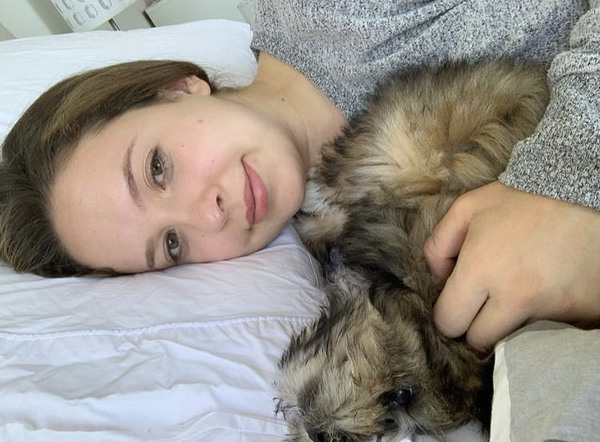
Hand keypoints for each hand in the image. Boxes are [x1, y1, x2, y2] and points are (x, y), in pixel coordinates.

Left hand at [425, 181, 599, 350]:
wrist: (587, 194)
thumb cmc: (524, 198)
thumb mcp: (468, 207)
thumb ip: (439, 244)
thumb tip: (437, 278)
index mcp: (480, 269)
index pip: (449, 322)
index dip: (448, 316)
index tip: (457, 305)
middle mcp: (513, 296)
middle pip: (479, 341)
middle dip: (474, 326)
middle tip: (481, 306)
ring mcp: (548, 308)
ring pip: (511, 340)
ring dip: (506, 323)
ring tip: (514, 293)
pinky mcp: (579, 312)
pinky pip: (547, 330)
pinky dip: (540, 318)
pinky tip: (541, 292)